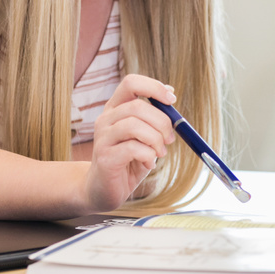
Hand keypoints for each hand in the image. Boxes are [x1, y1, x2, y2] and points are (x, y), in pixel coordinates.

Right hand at [84, 74, 176, 210]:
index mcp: (115, 109)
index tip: (172, 100)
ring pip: (134, 125)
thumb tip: (171, 98)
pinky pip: (133, 148)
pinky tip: (148, 164)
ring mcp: (102, 138)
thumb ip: (154, 119)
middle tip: (169, 139)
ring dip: (155, 140)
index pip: (131, 83)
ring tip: (159, 152)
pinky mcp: (105, 158)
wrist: (103, 190)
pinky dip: (148, 155)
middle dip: (161, 122)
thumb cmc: (128, 161)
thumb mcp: (144, 137)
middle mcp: (105, 119)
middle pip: (137, 106)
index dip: (154, 87)